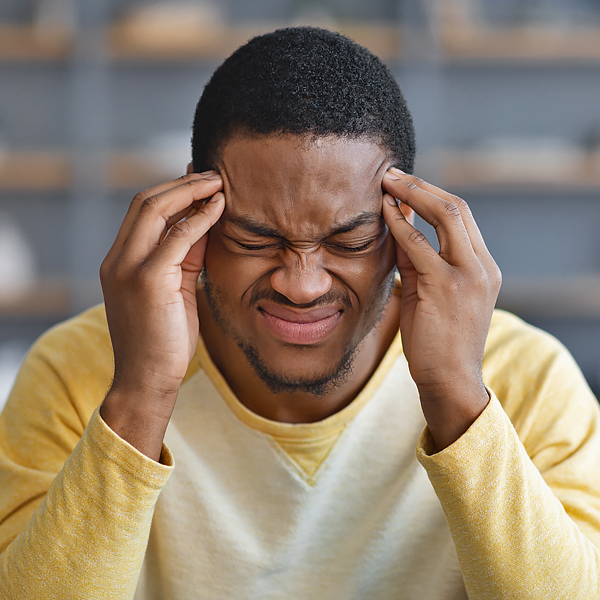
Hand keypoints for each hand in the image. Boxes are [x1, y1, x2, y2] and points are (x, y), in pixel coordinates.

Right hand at [99, 172, 223, 458]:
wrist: (147, 380)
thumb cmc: (164, 340)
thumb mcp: (176, 290)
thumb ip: (186, 256)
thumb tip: (206, 222)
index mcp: (119, 261)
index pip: (141, 211)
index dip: (172, 191)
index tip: (200, 181)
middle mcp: (117, 260)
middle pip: (145, 201)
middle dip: (181, 183)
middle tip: (213, 174)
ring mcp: (128, 268)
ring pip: (156, 210)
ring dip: (190, 191)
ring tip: (219, 183)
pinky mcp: (147, 280)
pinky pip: (177, 236)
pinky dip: (199, 217)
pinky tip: (219, 207)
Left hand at [382, 168, 501, 450]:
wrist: (450, 380)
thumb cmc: (438, 340)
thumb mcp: (430, 294)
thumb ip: (417, 262)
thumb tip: (396, 229)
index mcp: (483, 267)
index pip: (462, 217)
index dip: (431, 195)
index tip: (405, 185)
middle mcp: (482, 266)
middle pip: (457, 207)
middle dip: (422, 186)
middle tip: (391, 173)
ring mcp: (469, 275)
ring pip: (446, 216)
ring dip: (411, 195)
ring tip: (385, 183)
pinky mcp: (447, 287)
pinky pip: (420, 246)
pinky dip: (401, 225)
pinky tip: (384, 212)